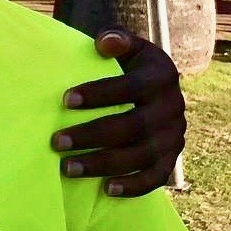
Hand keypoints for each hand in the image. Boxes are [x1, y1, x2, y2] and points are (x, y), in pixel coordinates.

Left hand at [51, 29, 185, 197]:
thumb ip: (118, 41)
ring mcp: (174, 136)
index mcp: (162, 76)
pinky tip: (106, 189)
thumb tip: (104, 42)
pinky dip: (133, 186)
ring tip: (68, 168)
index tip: (65, 100)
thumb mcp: (129, 47)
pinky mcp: (171, 158)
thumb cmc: (130, 65)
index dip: (100, 94)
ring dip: (104, 164)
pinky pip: (156, 177)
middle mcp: (173, 107)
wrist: (158, 88)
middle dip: (92, 135)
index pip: (132, 87)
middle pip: (134, 126)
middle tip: (56, 142)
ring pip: (142, 155)